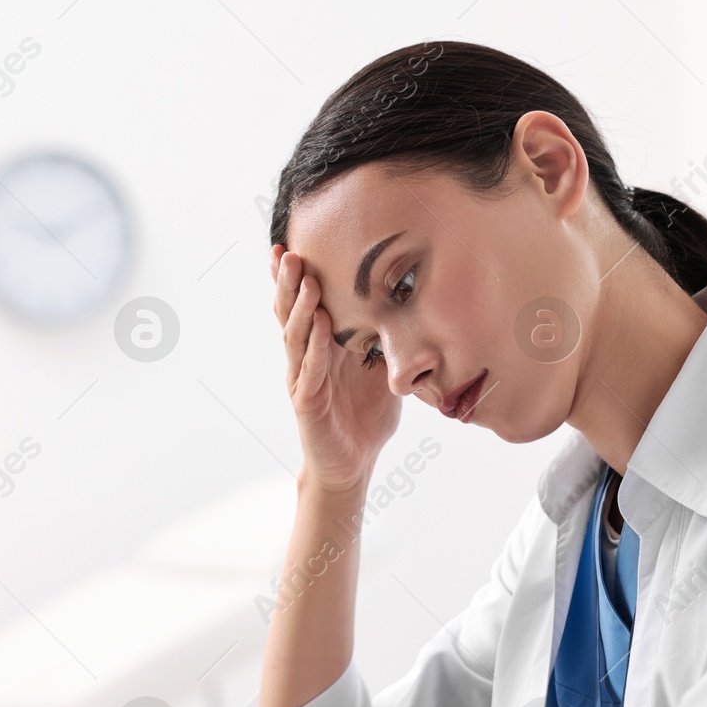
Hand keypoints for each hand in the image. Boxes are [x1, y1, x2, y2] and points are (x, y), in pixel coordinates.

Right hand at [271, 245, 400, 492]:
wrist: (354, 464)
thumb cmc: (365, 416)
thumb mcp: (383, 369)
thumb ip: (389, 339)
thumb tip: (418, 304)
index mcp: (321, 346)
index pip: (303, 304)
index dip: (294, 277)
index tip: (290, 242)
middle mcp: (306, 358)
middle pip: (290, 313)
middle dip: (288, 282)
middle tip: (289, 251)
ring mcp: (303, 380)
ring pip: (296, 337)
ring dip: (300, 307)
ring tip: (304, 279)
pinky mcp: (307, 404)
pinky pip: (309, 371)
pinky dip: (315, 347)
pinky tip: (320, 325)